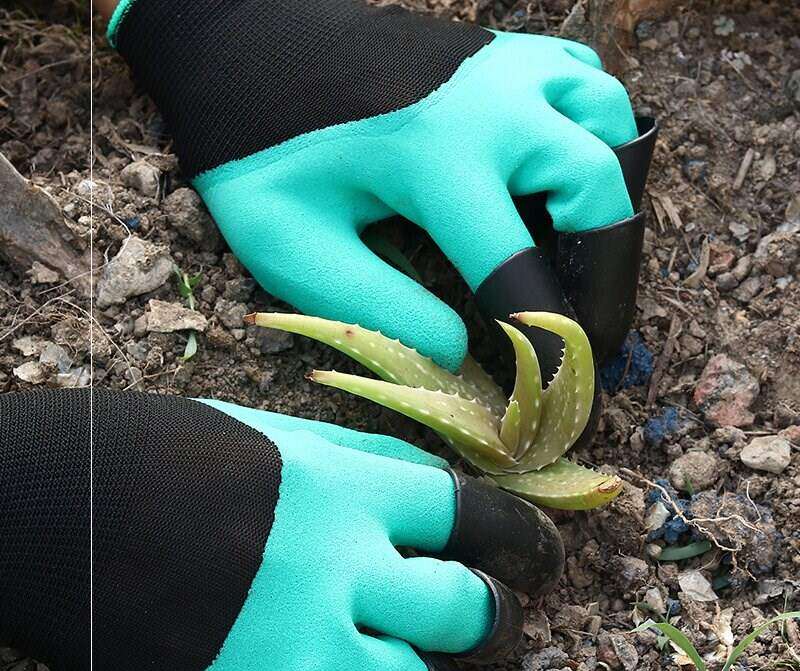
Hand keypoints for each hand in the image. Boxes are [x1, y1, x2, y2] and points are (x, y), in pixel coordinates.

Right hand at [0, 389, 562, 670]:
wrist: (73, 510)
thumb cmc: (181, 456)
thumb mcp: (284, 437)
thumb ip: (365, 462)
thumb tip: (429, 482)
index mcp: (356, 494)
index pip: (477, 517)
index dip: (524, 539)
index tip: (541, 558)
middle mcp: (344, 573)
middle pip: (467, 615)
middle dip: (491, 622)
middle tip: (485, 622)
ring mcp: (300, 649)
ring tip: (379, 669)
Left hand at [109, 0, 654, 378]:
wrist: (250, 51)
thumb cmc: (263, 155)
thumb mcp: (296, 247)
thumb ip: (379, 310)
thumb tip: (458, 353)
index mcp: (439, 158)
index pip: (519, 271)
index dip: (547, 344)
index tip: (561, 389)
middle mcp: (494, 103)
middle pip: (600, 192)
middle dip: (605, 276)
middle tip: (587, 331)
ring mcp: (507, 65)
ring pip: (612, 126)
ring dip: (608, 198)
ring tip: (573, 255)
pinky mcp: (507, 50)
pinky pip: (589, 87)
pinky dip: (594, 136)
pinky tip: (556, 179)